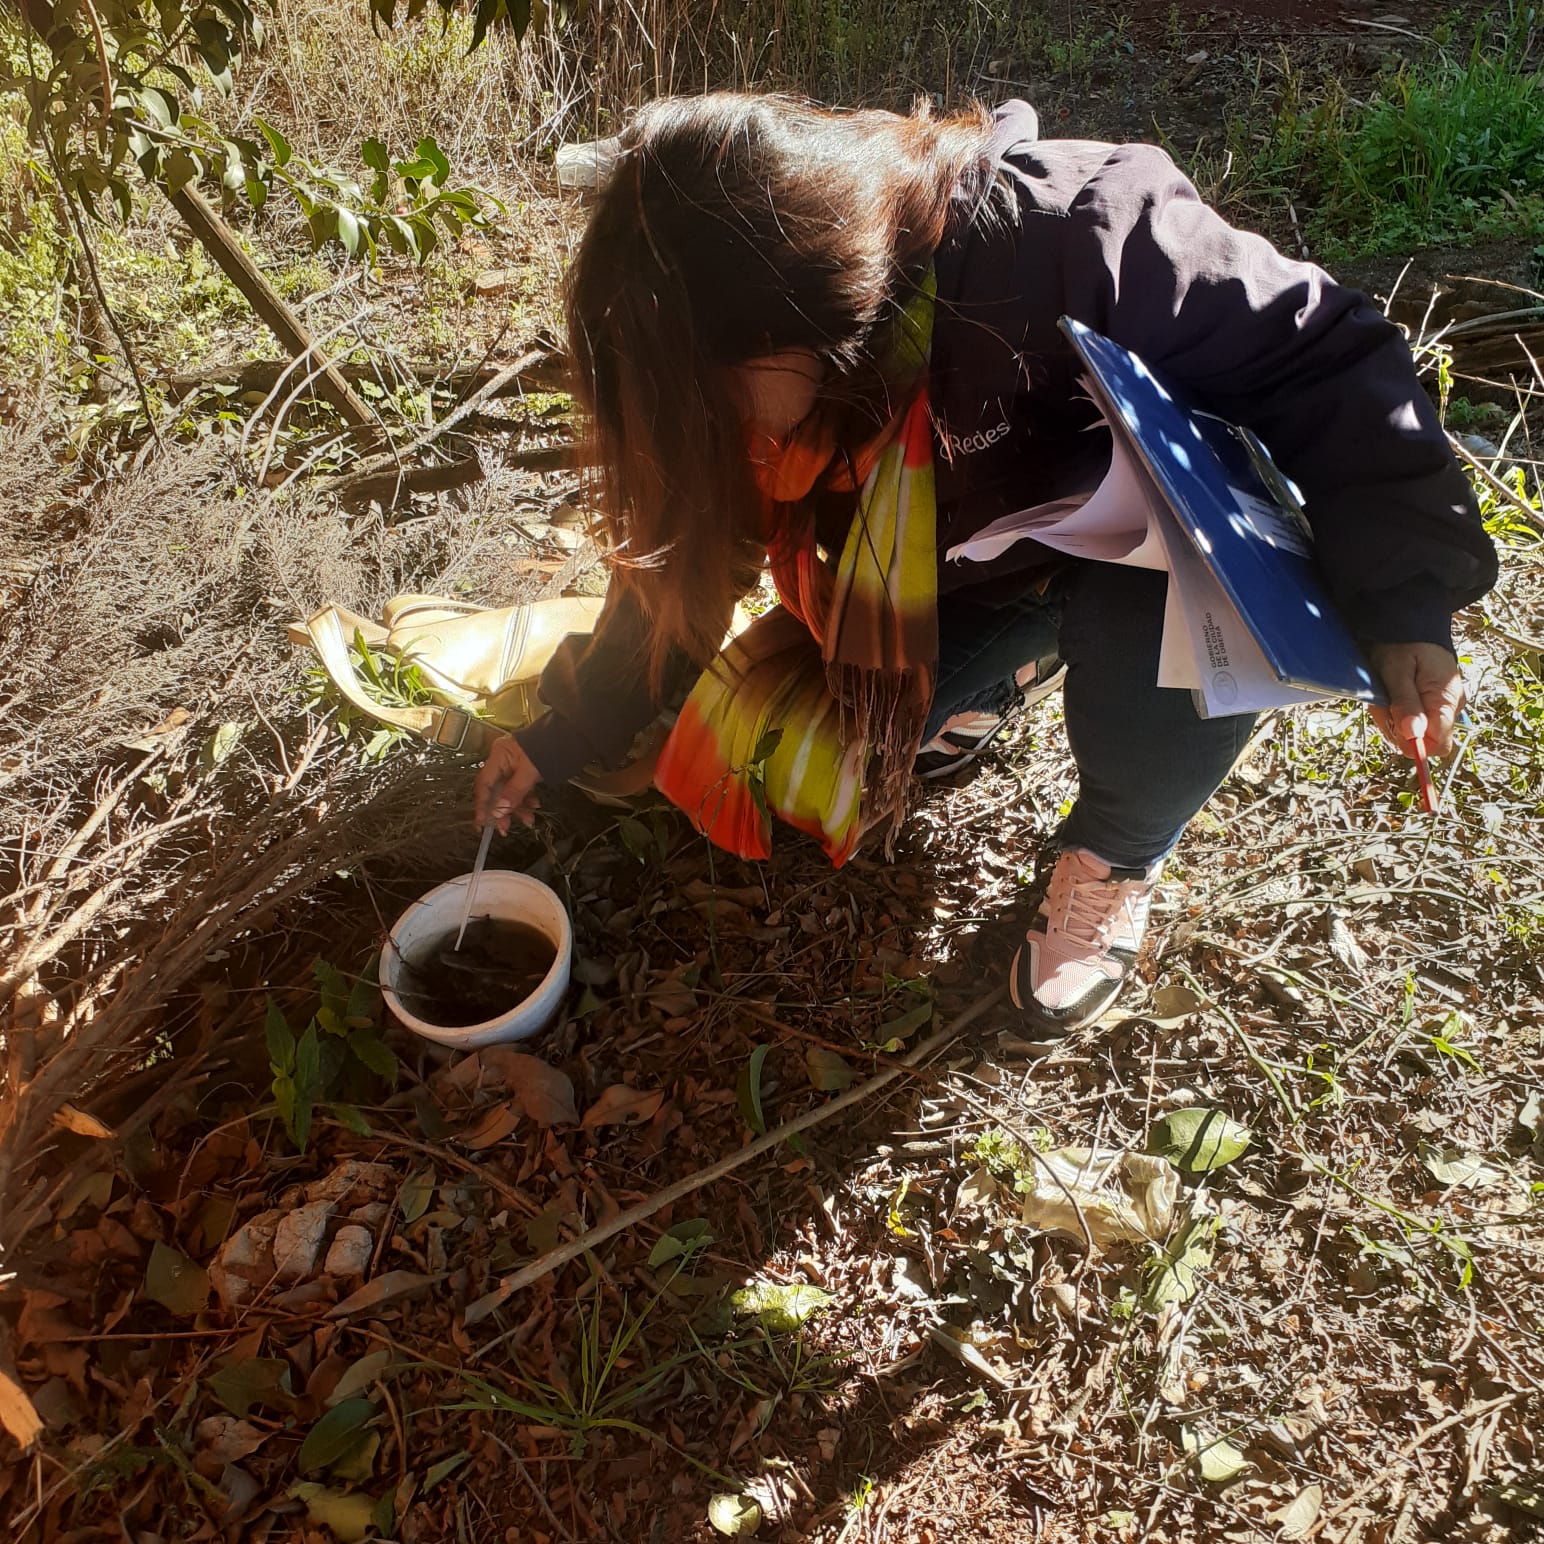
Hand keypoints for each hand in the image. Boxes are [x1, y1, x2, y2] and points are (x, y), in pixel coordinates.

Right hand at [474, 735, 541, 833]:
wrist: (570, 735)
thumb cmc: (548, 748)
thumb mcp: (530, 772)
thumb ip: (514, 792)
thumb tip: (499, 811)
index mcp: (499, 755)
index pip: (484, 784)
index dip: (482, 804)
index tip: (483, 823)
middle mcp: (502, 760)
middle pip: (496, 790)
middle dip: (501, 810)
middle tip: (505, 828)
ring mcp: (513, 765)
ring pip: (509, 791)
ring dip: (517, 808)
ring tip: (528, 820)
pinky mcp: (524, 769)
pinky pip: (520, 788)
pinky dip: (526, 799)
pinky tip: (534, 806)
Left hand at [1367, 641, 1465, 758]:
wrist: (1410, 621)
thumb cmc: (1402, 642)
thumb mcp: (1397, 670)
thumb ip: (1406, 702)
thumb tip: (1414, 735)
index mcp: (1446, 700)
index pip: (1438, 744)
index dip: (1412, 743)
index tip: (1392, 721)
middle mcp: (1449, 706)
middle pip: (1422, 740)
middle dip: (1396, 728)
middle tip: (1382, 701)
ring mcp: (1441, 704)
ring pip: (1413, 730)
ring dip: (1391, 718)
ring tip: (1385, 691)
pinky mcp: (1431, 701)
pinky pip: (1411, 718)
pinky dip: (1394, 711)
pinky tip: (1388, 692)